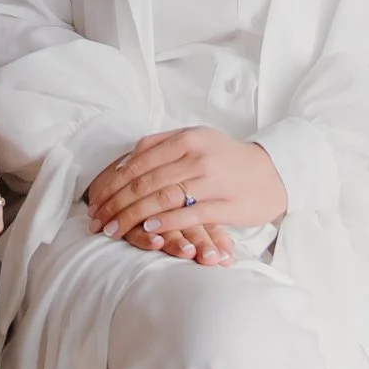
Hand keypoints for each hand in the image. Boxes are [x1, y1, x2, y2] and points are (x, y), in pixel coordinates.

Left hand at [85, 127, 284, 262]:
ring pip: (164, 198)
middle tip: (98, 221)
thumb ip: (161, 145)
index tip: (96, 201)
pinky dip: (167, 222)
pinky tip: (150, 229)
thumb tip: (124, 161)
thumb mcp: (196, 139)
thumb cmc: (227, 158)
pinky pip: (191, 214)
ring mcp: (213, 181)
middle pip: (147, 182)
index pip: (139, 162)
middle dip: (117, 204)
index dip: (113, 183)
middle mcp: (198, 157)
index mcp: (187, 138)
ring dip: (134, 216)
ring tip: (115, 230)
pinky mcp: (227, 204)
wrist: (272, 172)